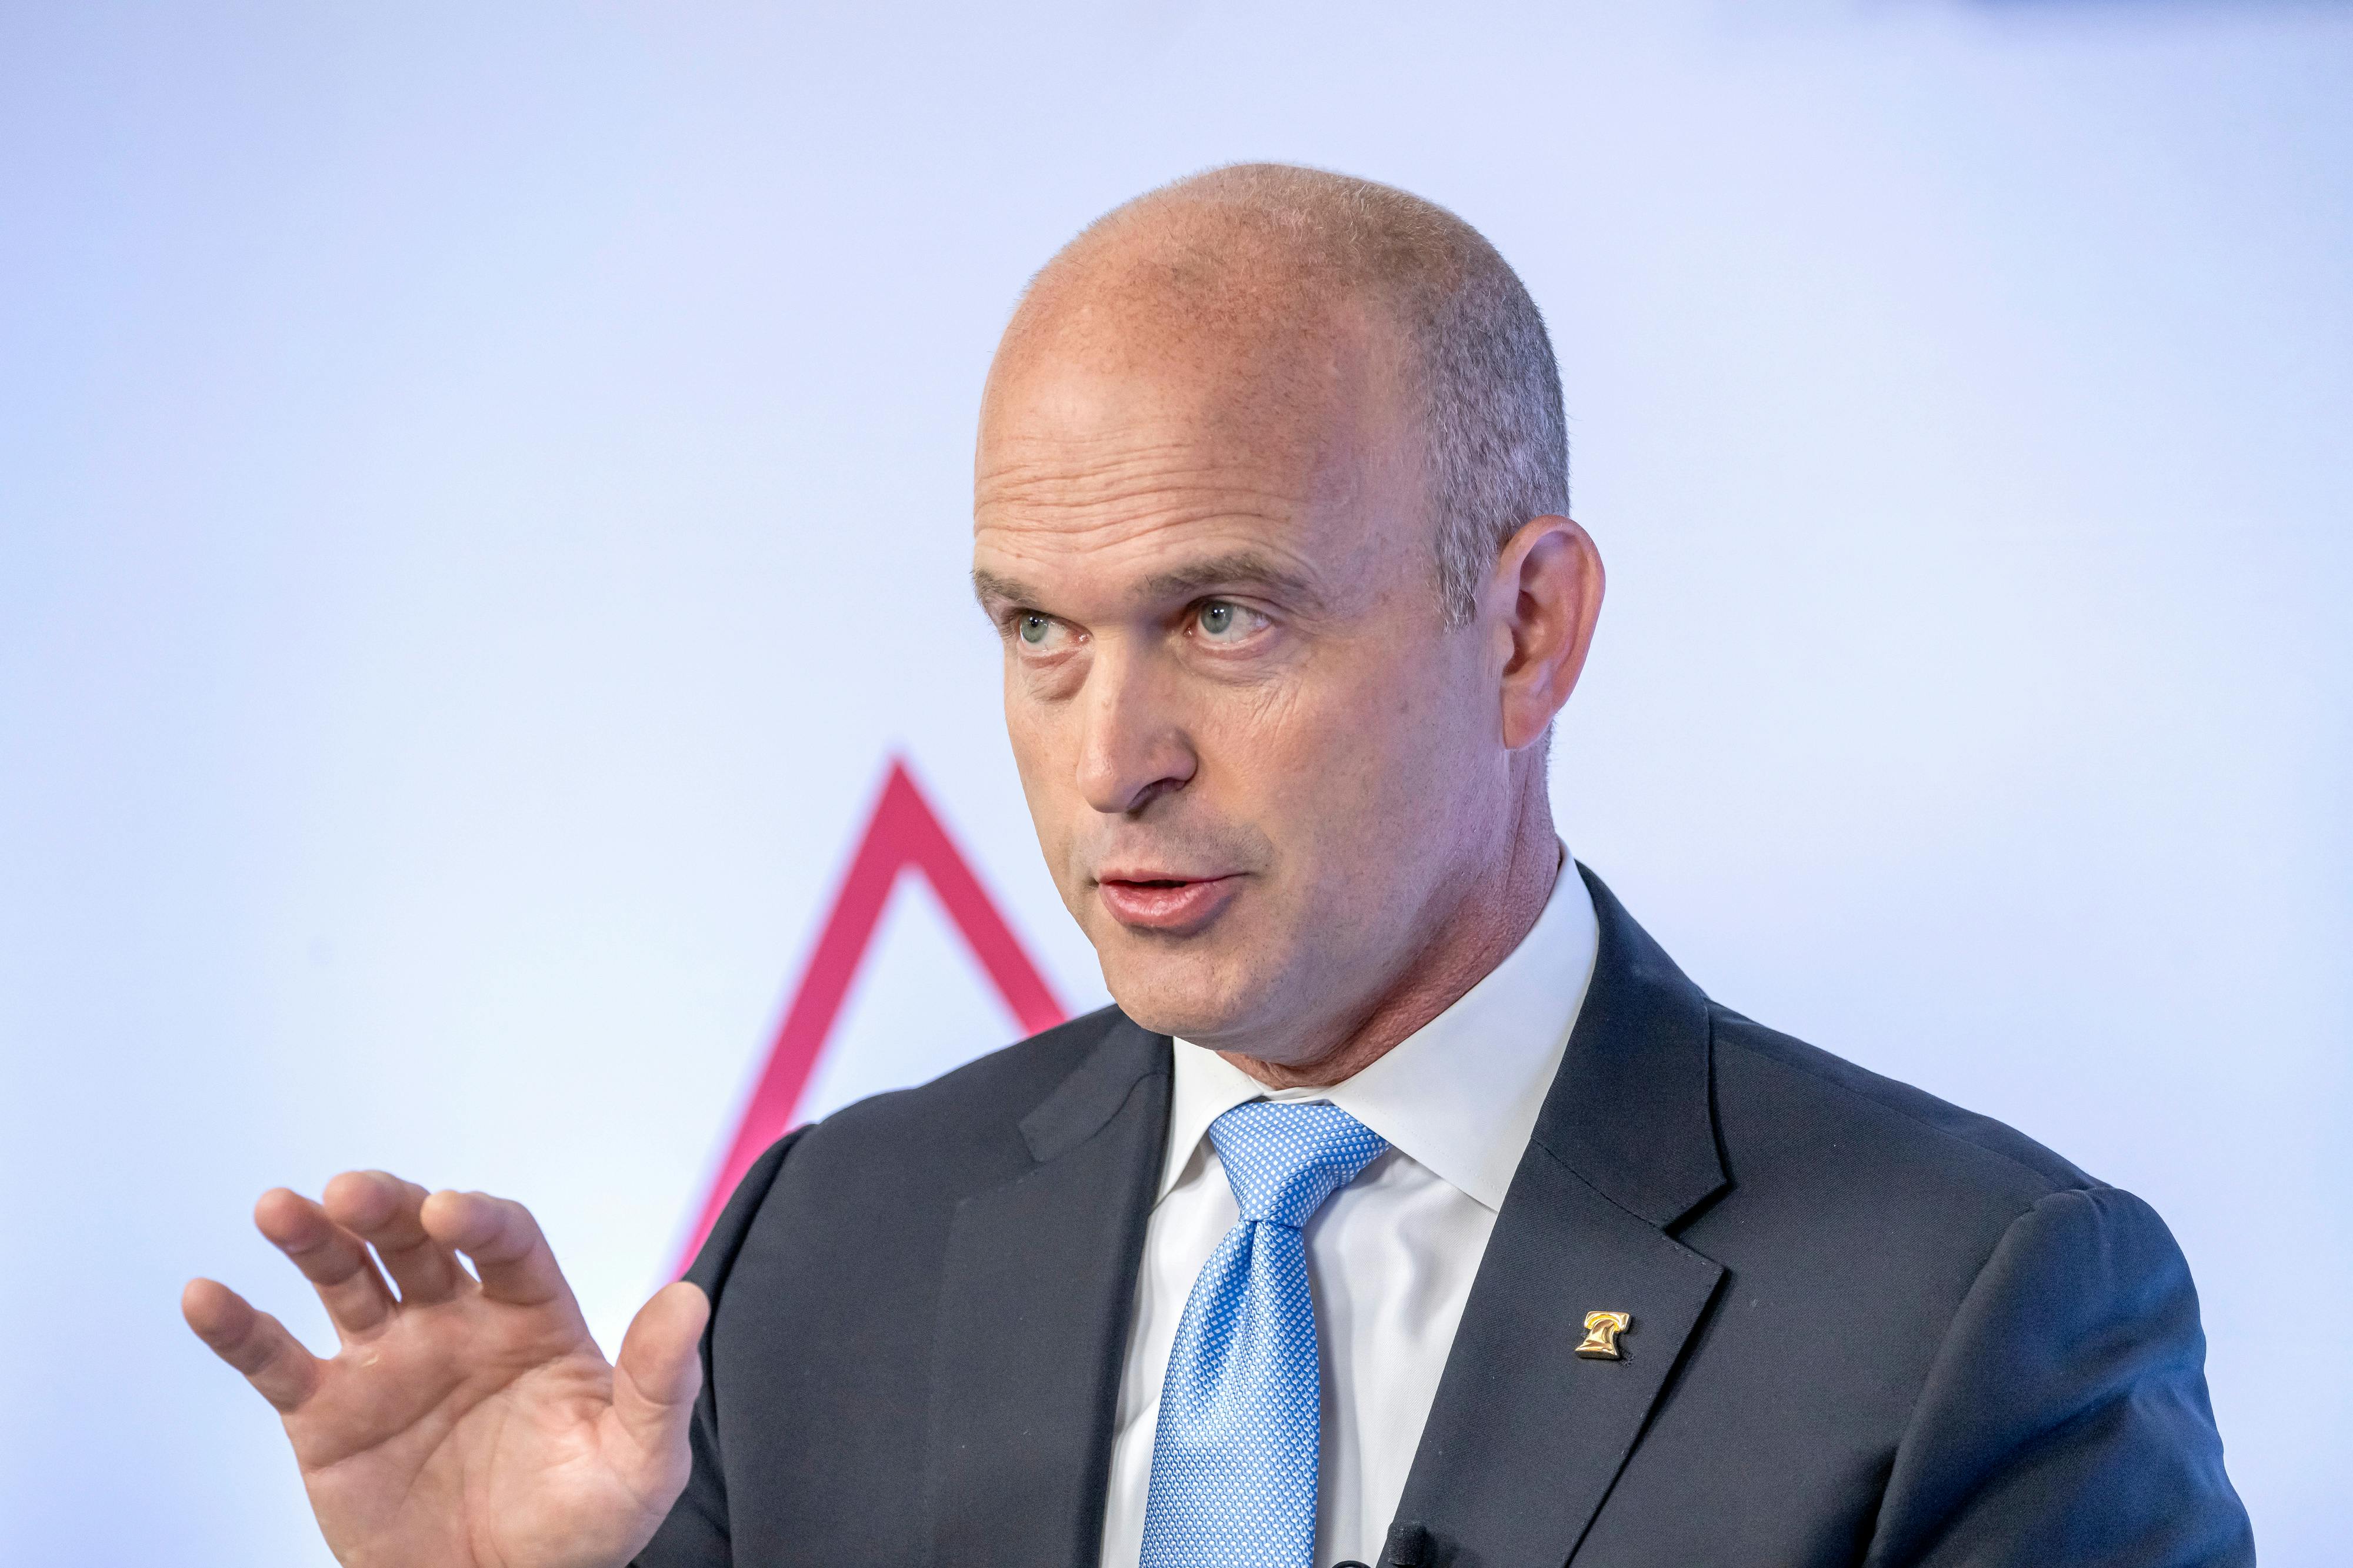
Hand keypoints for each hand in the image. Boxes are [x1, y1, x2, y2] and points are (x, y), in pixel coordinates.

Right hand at [182, 1172, 704, 1567]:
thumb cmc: (582, 1526)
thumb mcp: (641, 1460)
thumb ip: (661, 1381)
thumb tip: (692, 1297)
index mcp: (532, 1317)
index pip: (506, 1242)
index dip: (479, 1218)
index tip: (450, 1210)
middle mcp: (456, 1321)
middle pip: (416, 1241)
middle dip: (385, 1208)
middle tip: (350, 1192)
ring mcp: (388, 1361)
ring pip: (345, 1280)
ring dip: (310, 1239)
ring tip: (279, 1208)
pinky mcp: (327, 1413)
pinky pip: (275, 1361)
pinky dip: (237, 1328)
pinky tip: (206, 1295)